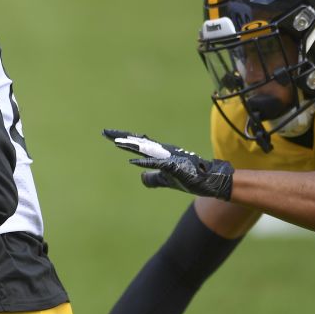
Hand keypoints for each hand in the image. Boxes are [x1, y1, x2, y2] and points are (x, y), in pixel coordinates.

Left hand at [103, 129, 233, 199]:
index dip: (124, 140)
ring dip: (131, 146)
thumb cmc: (189, 177)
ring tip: (115, 142)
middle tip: (105, 132)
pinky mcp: (174, 167)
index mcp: (159, 154)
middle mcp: (162, 152)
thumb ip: (153, 177)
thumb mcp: (166, 179)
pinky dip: (145, 163)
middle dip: (122, 138)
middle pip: (138, 143)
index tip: (109, 135)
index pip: (138, 145)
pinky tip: (133, 161)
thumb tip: (140, 176)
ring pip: (145, 150)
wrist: (209, 181)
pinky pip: (157, 164)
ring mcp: (168, 158)